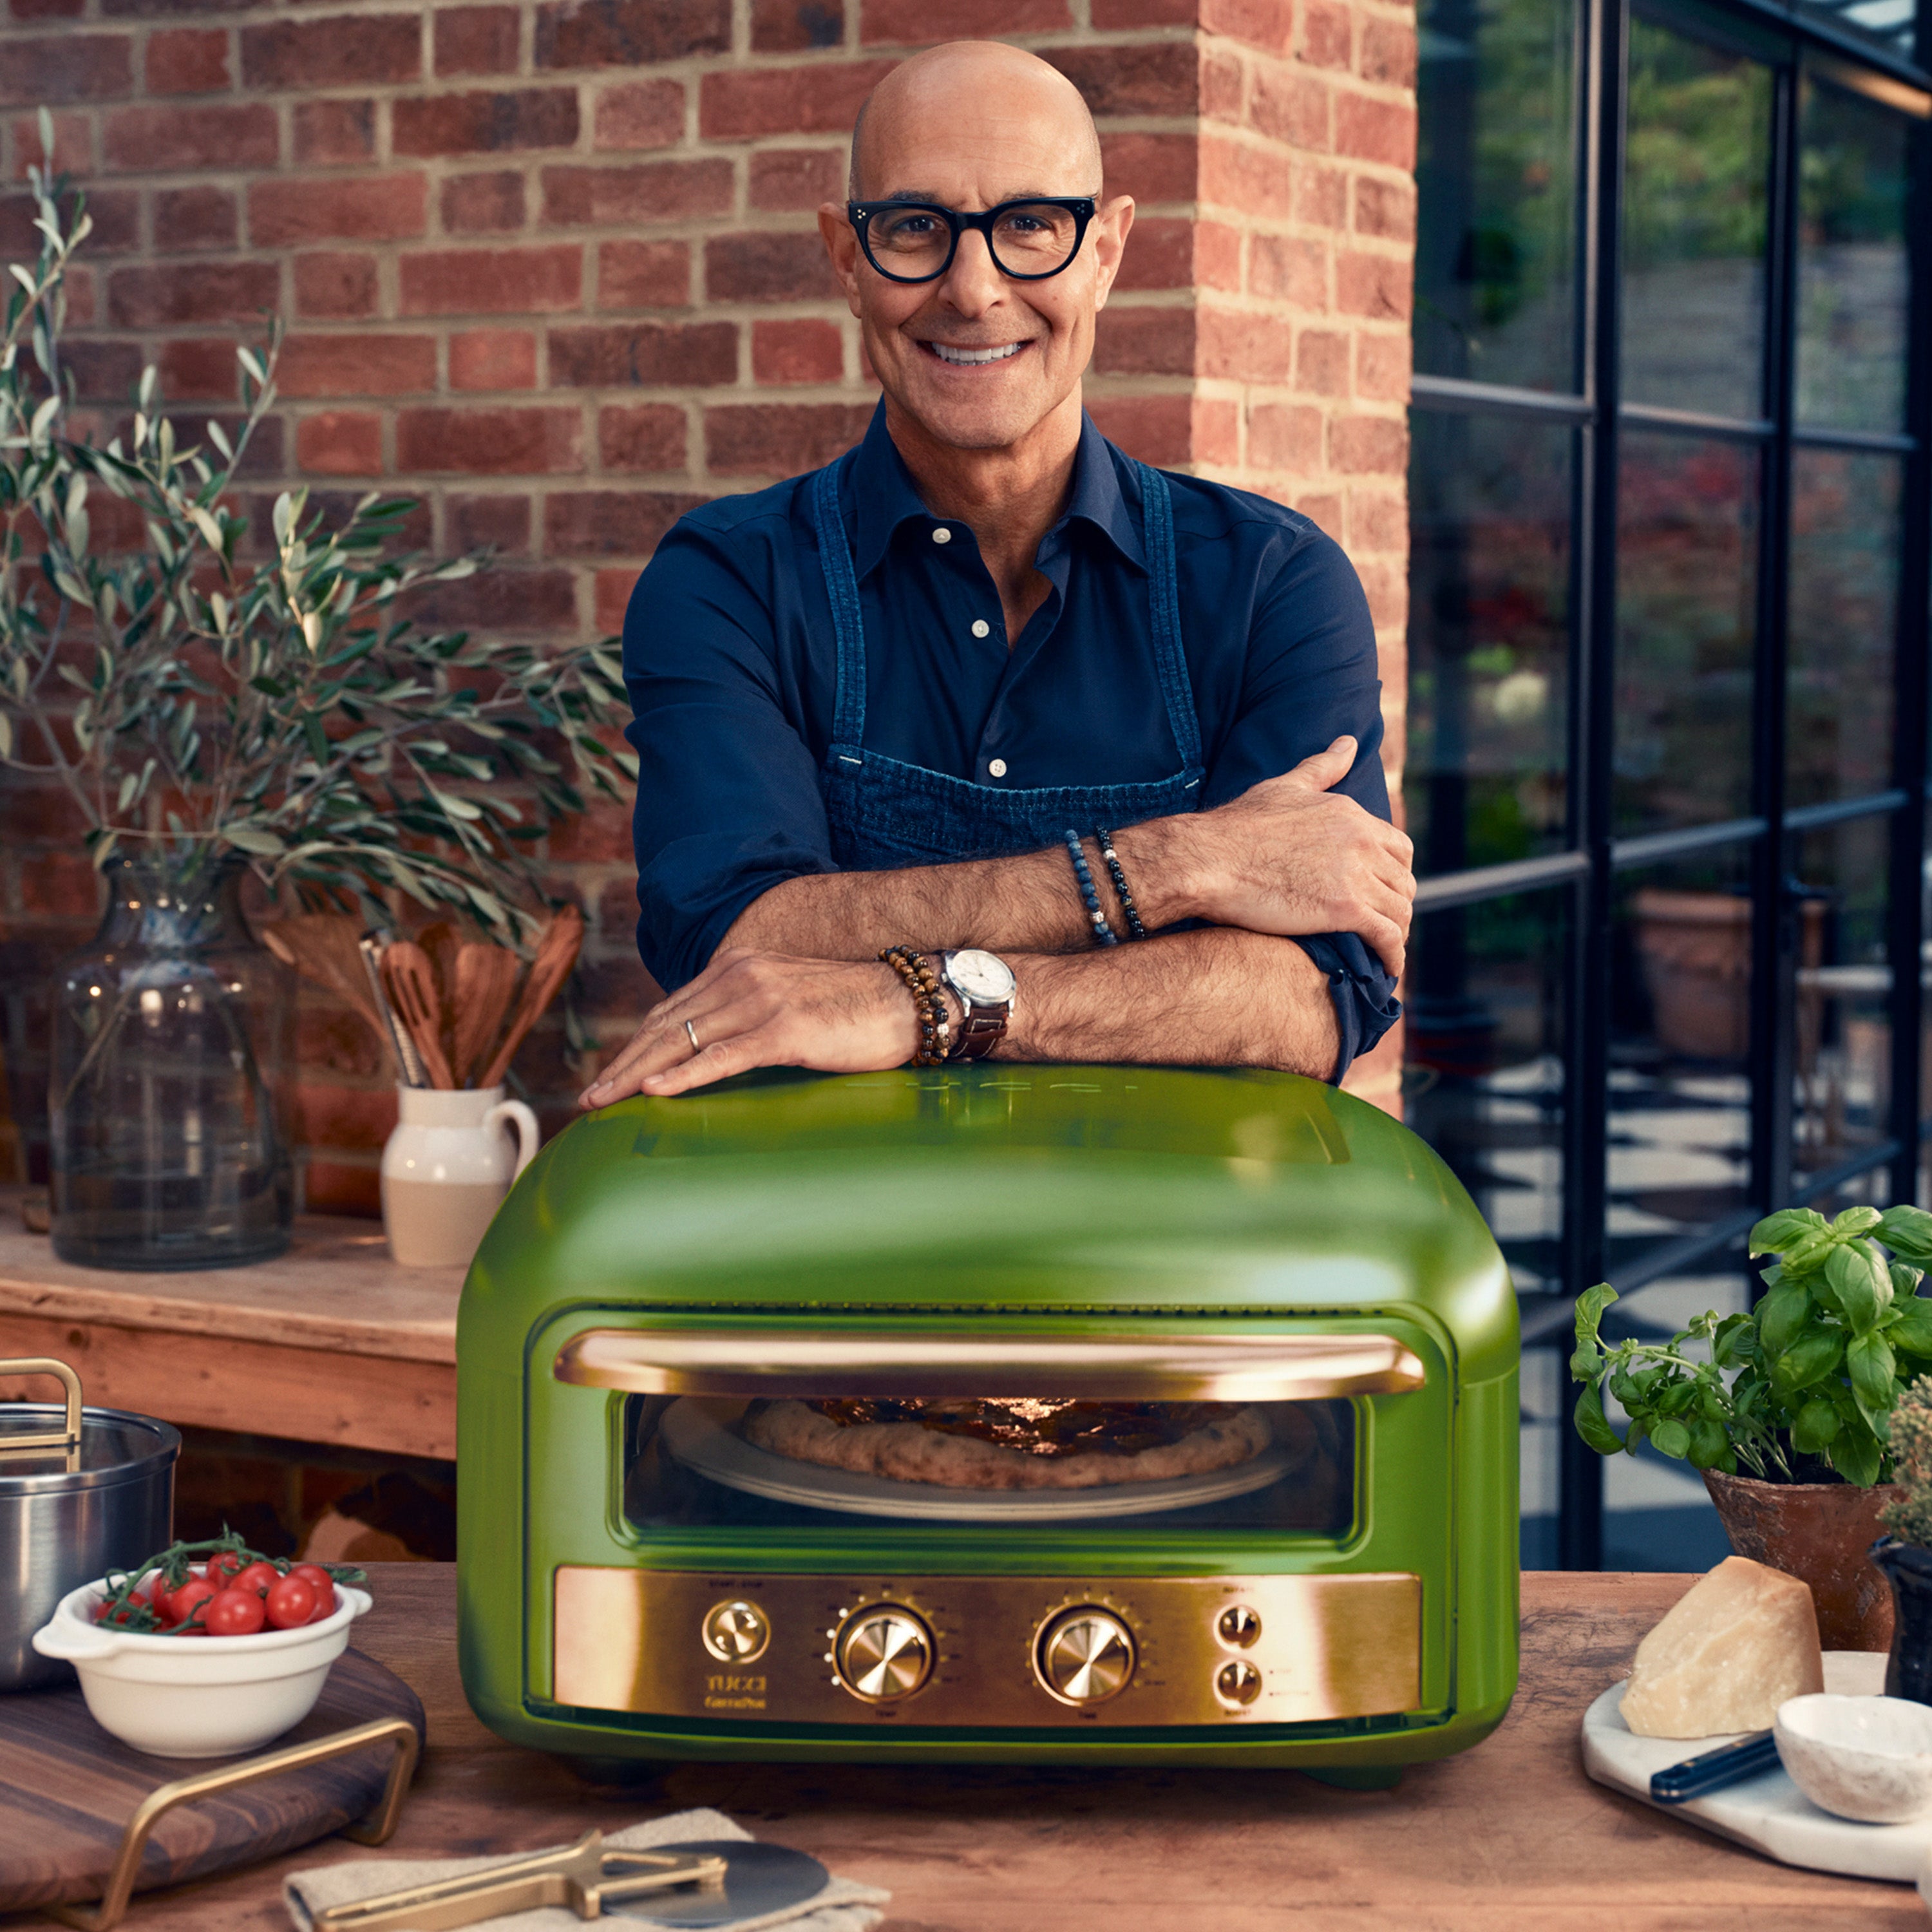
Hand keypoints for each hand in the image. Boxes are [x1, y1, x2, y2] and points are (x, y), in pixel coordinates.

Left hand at [578, 949, 922, 1104]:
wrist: (908, 1000)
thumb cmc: (852, 1010)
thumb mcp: (788, 1002)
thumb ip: (747, 1016)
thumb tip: (713, 1051)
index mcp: (739, 967)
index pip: (671, 1009)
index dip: (634, 1045)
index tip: (609, 1076)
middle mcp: (742, 976)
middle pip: (665, 1024)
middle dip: (622, 1063)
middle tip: (589, 1096)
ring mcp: (762, 1000)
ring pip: (683, 1040)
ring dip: (637, 1074)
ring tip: (605, 1101)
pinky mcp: (785, 1028)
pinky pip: (722, 1056)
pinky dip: (683, 1075)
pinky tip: (653, 1093)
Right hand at [1148, 736, 1413, 976]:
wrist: (1207, 859)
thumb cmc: (1236, 826)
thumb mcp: (1284, 787)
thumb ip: (1322, 768)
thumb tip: (1349, 743)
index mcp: (1351, 815)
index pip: (1399, 847)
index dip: (1394, 872)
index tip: (1381, 890)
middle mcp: (1361, 841)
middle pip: (1404, 881)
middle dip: (1397, 903)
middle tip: (1382, 924)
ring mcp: (1355, 876)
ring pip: (1400, 910)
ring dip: (1398, 932)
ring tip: (1384, 950)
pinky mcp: (1345, 910)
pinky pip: (1388, 937)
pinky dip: (1393, 954)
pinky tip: (1387, 967)